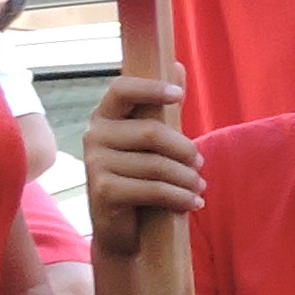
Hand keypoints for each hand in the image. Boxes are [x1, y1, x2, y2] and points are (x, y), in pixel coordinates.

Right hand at [81, 72, 203, 258]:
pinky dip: (180, 198)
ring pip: (156, 165)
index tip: (178, 96)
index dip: (150, 88)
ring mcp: (95, 164)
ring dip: (187, 179)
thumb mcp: (151, 142)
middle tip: (200, 164)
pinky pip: (153, 189)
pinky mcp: (103, 191)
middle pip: (152, 132)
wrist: (121, 229)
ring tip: (199, 188)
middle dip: (185, 150)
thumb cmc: (139, 178)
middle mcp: (93, 136)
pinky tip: (194, 203)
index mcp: (104, 117)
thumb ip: (162, 107)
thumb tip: (177, 65)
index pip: (121, 89)